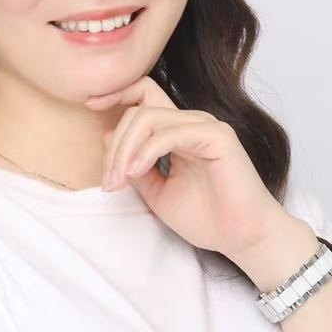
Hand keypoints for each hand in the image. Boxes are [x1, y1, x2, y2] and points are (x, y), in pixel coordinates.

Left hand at [85, 76, 306, 258]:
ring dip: (124, 150)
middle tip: (108, 181)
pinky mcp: (218, 136)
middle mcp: (191, 123)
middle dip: (114, 145)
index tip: (90, 105)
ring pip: (147, 117)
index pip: (144, 95)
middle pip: (138, 109)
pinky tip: (135, 172)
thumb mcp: (156, 192)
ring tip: (118, 180)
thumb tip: (107, 135)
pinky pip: (169, 133)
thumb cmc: (206, 218)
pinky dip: (145, 152)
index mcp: (178, 131)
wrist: (241, 238)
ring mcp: (205, 126)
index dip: (116, 93)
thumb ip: (134, 165)